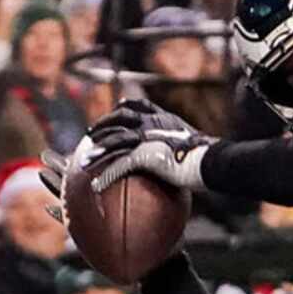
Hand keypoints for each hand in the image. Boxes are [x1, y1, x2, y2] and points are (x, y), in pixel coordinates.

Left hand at [82, 99, 212, 195]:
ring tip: (83, 163)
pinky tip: (96, 186)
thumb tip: (192, 148)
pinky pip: (118, 166)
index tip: (116, 110)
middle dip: (102, 127)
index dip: (123, 108)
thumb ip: (185, 141)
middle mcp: (150, 124)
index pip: (136, 106)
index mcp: (162, 118)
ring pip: (113, 142)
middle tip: (89, 135)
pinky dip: (106, 176)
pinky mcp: (143, 156)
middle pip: (118, 120)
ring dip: (96, 153)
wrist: (209, 161)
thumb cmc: (209, 157)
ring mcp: (145, 138)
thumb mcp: (196, 142)